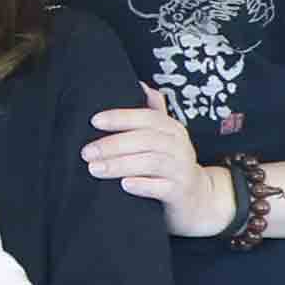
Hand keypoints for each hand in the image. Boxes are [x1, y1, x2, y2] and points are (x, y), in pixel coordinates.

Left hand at [86, 89, 239, 237]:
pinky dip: (142, 185)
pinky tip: (124, 185)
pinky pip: (162, 187)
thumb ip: (153, 113)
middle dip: (113, 144)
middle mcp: (180, 146)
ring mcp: (182, 170)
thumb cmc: (171, 164)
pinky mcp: (181, 192)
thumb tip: (141, 85)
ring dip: (120, 165)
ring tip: (95, 169)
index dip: (121, 117)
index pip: (148, 117)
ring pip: (151, 162)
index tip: (94, 121)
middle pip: (146, 140)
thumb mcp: (164, 138)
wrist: (198, 199)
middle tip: (86, 152)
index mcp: (172, 130)